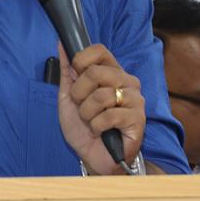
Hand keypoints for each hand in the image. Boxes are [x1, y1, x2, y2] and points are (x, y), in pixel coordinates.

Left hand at [56, 43, 144, 174]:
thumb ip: (67, 70)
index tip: (75, 76)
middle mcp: (127, 82)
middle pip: (95, 72)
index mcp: (112, 72)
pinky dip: (96, 126)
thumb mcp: (68, 96)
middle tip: (82, 106)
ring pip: (101, 95)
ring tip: (91, 122)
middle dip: (79, 93)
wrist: (92, 157)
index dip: (81, 60)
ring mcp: (135, 100)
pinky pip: (109, 116)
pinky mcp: (137, 119)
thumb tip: (62, 43)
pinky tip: (100, 131)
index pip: (99, 50)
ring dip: (87, 113)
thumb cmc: (84, 127)